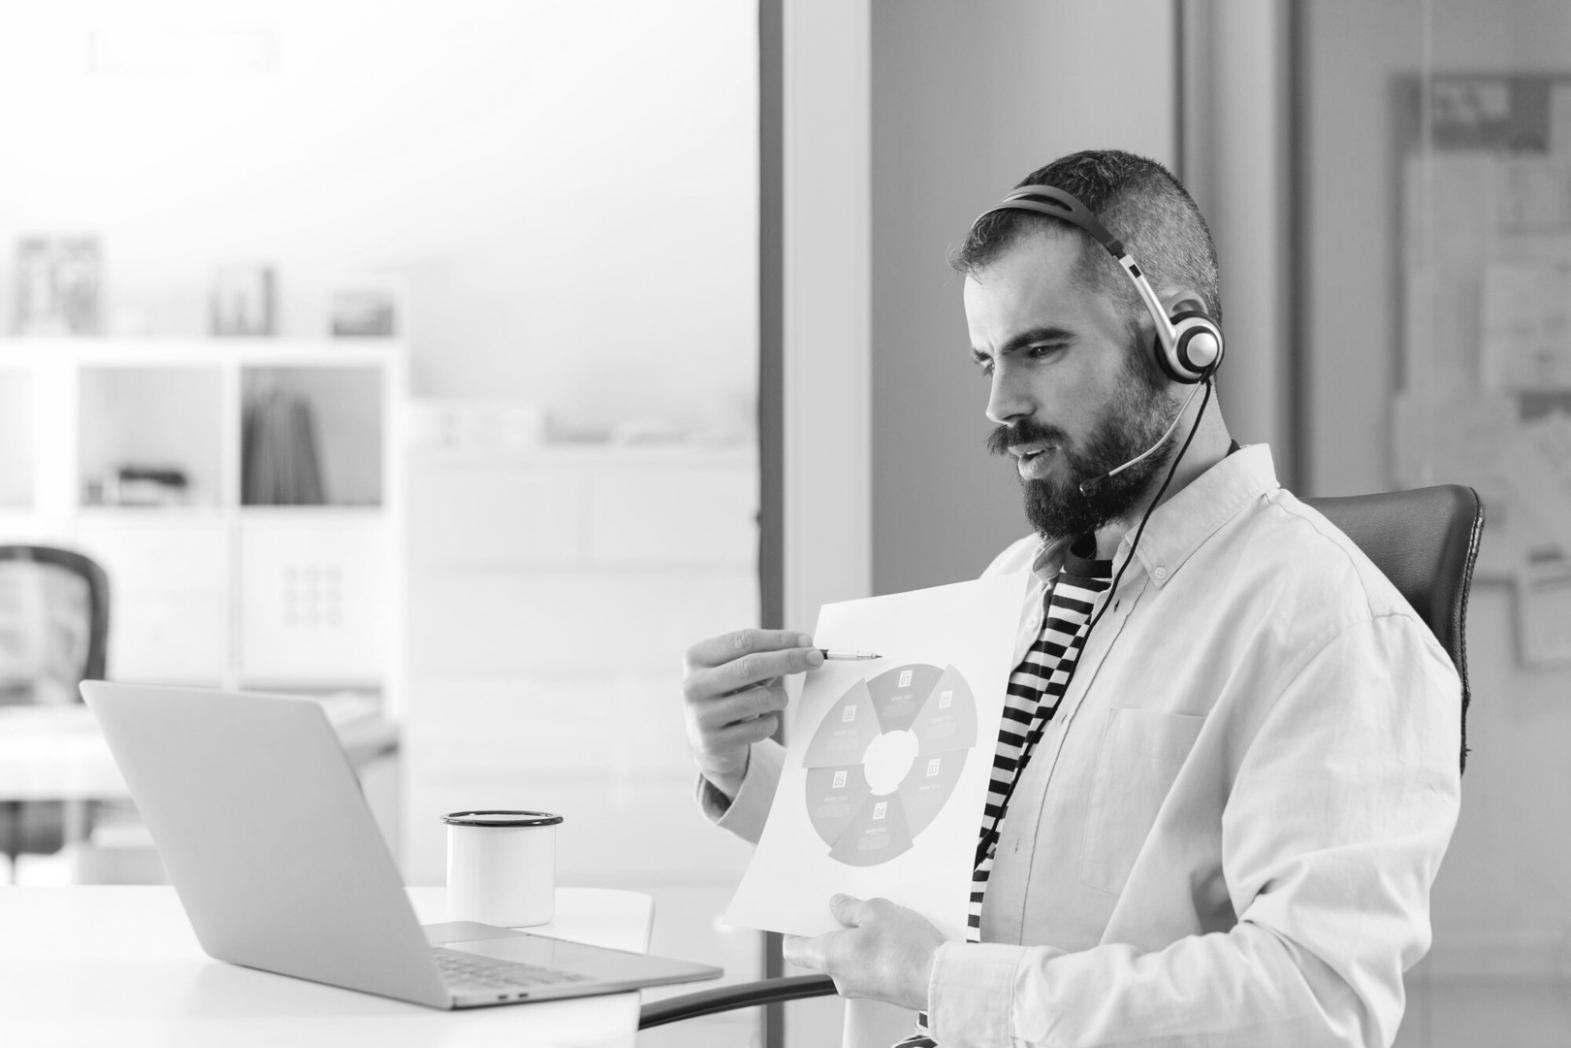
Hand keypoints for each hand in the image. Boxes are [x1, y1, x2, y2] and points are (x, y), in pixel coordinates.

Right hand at [682, 629, 823, 798]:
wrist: (707, 741)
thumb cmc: (730, 695)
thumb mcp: (737, 670)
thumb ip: (765, 656)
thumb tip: (805, 647)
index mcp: (697, 658)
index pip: (744, 640)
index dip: (779, 639)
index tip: (807, 641)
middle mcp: (693, 685)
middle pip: (750, 666)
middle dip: (789, 659)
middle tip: (816, 658)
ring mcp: (701, 715)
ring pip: (758, 699)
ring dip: (779, 697)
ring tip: (779, 699)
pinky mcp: (714, 742)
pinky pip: (759, 728)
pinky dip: (771, 721)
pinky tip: (762, 721)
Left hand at [781, 895, 944, 1010]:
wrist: (939, 980)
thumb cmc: (906, 949)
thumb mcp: (875, 910)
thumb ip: (850, 907)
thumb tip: (838, 906)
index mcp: (829, 957)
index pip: (794, 949)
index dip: (795, 929)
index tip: (802, 913)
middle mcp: (840, 977)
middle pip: (824, 950)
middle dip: (834, 925)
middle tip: (846, 903)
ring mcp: (861, 986)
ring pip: (848, 956)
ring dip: (857, 935)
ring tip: (876, 915)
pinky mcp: (880, 989)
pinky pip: (867, 964)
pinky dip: (872, 948)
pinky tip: (890, 932)